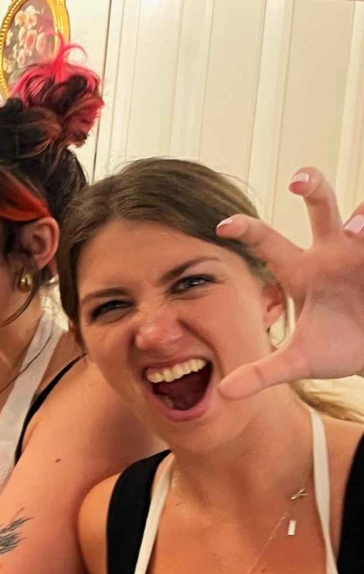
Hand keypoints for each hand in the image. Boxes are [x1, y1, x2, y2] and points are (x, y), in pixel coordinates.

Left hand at [216, 168, 363, 398]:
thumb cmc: (340, 349)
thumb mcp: (300, 362)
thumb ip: (262, 373)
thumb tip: (223, 392)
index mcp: (302, 270)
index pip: (268, 241)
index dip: (245, 229)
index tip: (223, 225)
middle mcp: (333, 252)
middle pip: (321, 206)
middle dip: (313, 185)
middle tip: (299, 181)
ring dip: (363, 216)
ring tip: (355, 230)